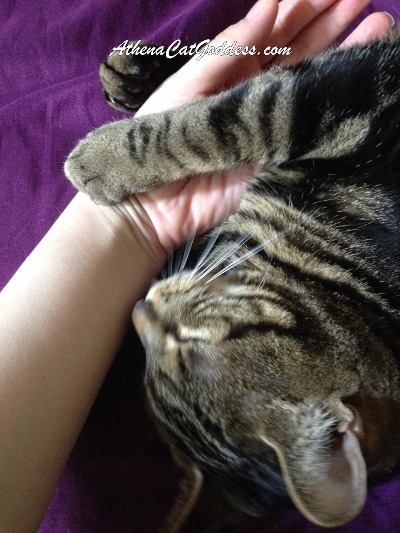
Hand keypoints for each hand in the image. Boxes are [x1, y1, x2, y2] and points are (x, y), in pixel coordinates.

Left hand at [114, 0, 392, 252]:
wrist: (158, 204)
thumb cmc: (162, 141)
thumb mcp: (186, 87)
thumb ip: (224, 53)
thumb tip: (268, 6)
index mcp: (231, 73)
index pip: (273, 32)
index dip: (301, 6)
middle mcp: (257, 94)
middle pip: (300, 51)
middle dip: (331, 21)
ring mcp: (271, 125)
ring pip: (313, 83)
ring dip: (344, 53)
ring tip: (380, 23)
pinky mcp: (281, 156)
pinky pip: (312, 125)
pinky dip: (336, 102)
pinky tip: (359, 79)